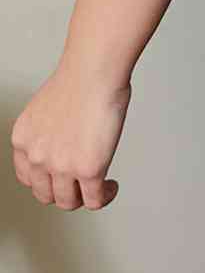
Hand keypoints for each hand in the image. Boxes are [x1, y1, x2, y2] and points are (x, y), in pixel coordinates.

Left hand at [11, 59, 129, 210]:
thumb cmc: (80, 78)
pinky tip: (111, 186)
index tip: (60, 178)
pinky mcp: (88, 169)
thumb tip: (66, 142)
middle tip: (81, 185)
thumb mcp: (46, 108)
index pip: (27, 178)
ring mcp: (61, 166)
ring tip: (99, 187)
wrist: (94, 70)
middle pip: (46, 195)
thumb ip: (49, 131)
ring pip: (69, 202)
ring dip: (85, 197)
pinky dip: (105, 196)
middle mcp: (37, 156)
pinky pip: (95, 199)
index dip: (46, 181)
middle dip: (65, 192)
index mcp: (23, 139)